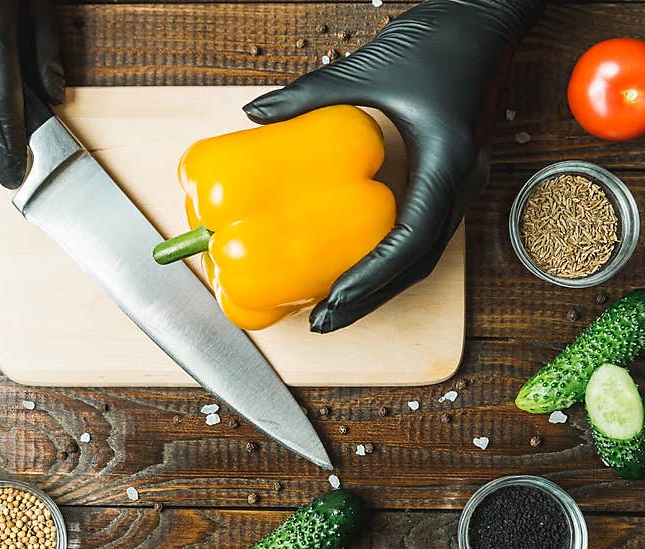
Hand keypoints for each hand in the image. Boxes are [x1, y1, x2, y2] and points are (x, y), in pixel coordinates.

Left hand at [244, 0, 544, 332]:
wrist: (490, 16)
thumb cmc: (443, 37)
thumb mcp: (370, 66)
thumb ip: (311, 94)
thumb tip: (255, 114)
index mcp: (448, 162)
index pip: (411, 240)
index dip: (372, 277)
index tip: (333, 299)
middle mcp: (461, 183)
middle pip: (417, 264)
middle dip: (371, 299)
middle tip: (324, 321)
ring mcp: (460, 184)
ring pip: (423, 256)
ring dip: (381, 287)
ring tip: (336, 309)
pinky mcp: (451, 180)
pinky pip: (423, 234)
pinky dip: (390, 260)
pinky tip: (358, 268)